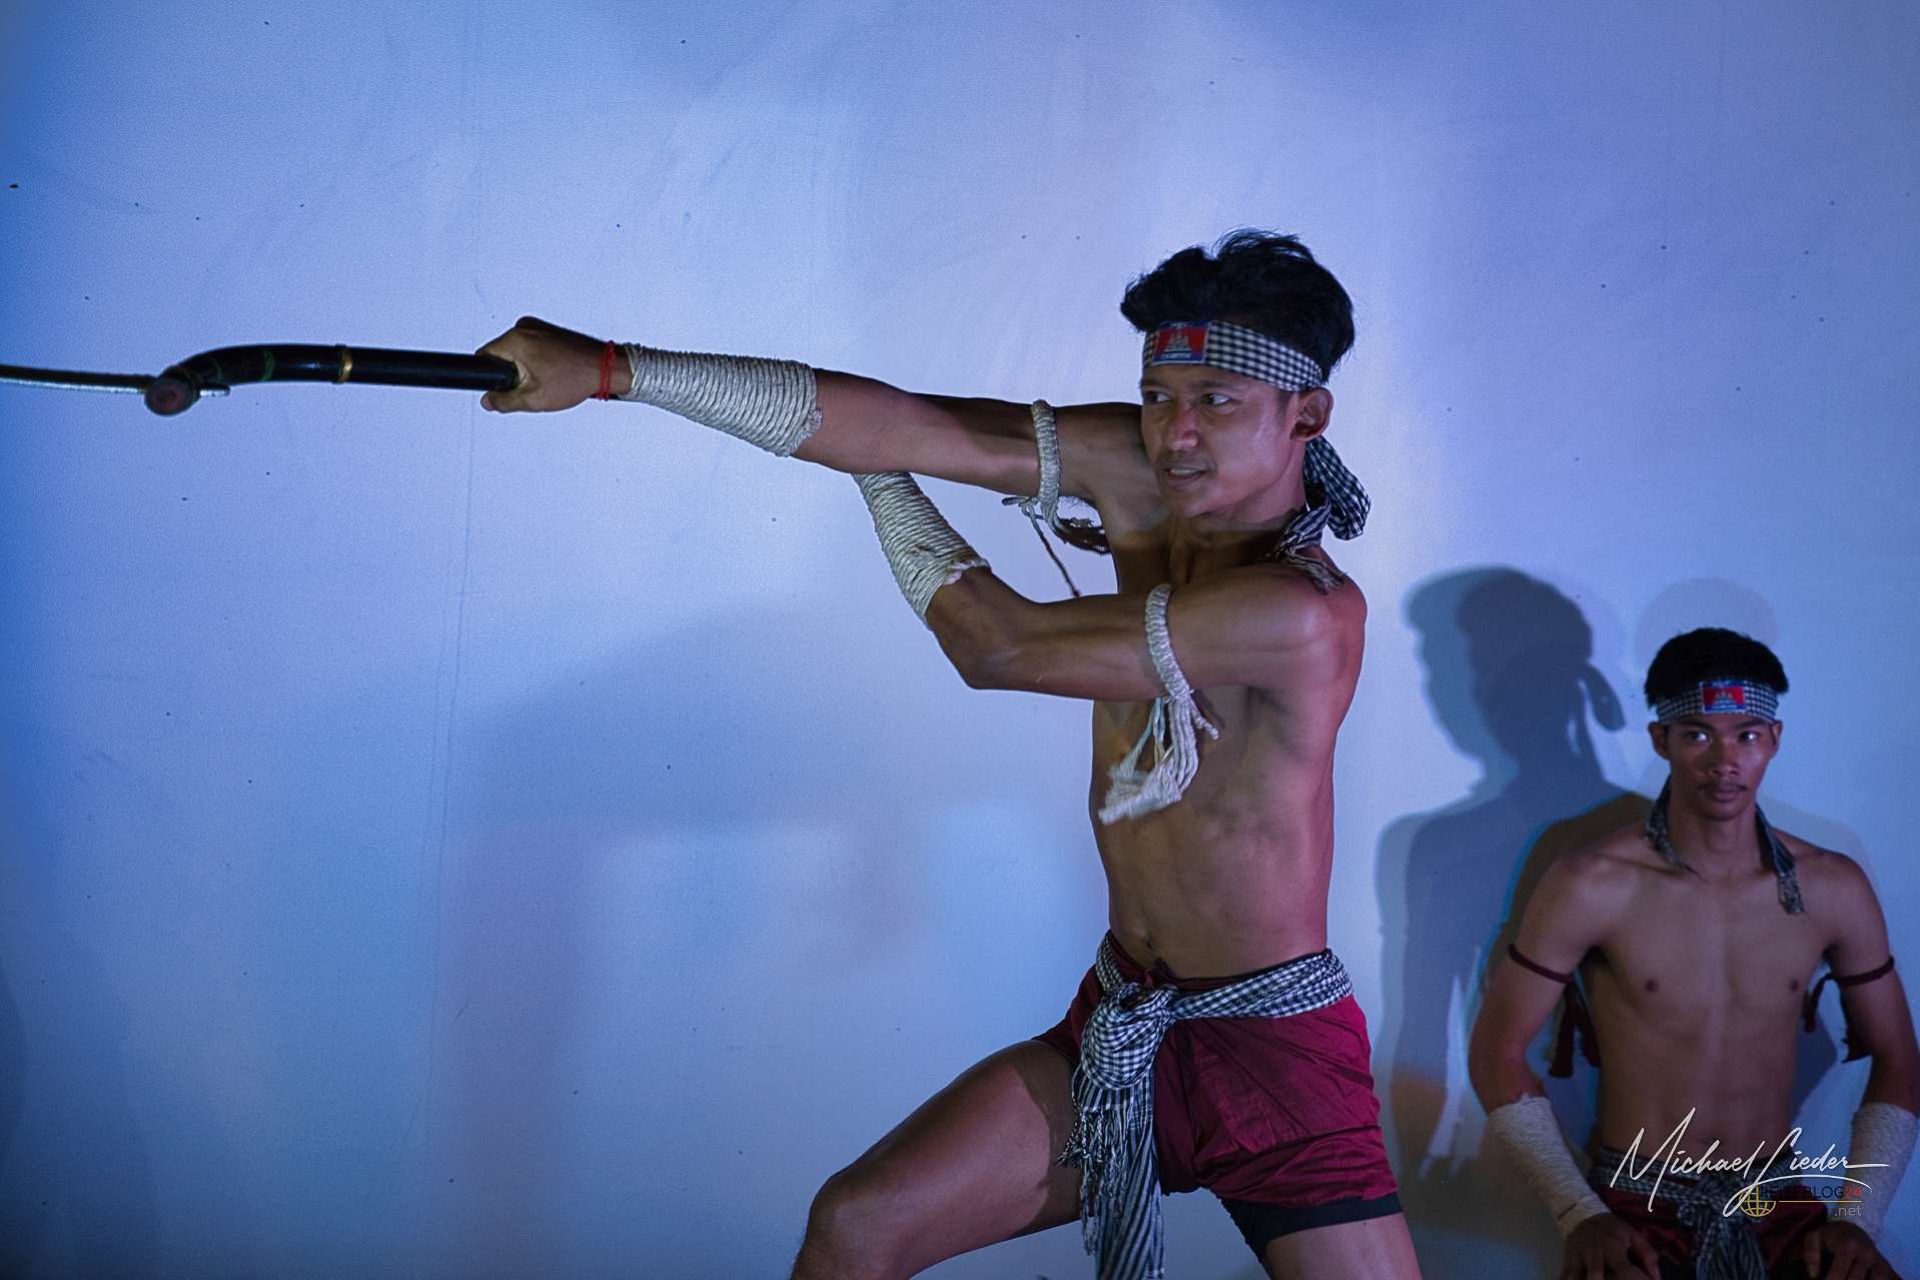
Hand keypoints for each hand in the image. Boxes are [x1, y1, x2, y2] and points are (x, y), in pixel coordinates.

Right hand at [476, 316, 611, 412]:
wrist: (605, 368)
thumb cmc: (576, 377)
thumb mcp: (534, 399)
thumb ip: (504, 401)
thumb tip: (488, 401)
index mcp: (515, 339)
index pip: (484, 357)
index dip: (490, 376)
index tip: (503, 387)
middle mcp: (524, 327)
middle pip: (501, 355)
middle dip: (511, 374)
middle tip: (533, 386)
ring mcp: (538, 326)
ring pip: (517, 352)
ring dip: (526, 368)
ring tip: (547, 379)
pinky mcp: (548, 330)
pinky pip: (531, 347)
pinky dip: (538, 360)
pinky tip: (553, 371)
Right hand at [1561, 1212, 1661, 1279]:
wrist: (1583, 1216)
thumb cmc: (1612, 1229)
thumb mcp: (1633, 1235)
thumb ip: (1648, 1256)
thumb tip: (1657, 1279)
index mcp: (1610, 1247)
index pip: (1623, 1270)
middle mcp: (1592, 1253)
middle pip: (1594, 1276)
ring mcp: (1576, 1259)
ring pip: (1574, 1277)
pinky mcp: (1567, 1263)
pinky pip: (1565, 1277)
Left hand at [1801, 1220, 1901, 1279]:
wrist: (1854, 1226)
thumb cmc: (1831, 1235)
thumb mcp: (1814, 1237)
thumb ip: (1811, 1254)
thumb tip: (1814, 1276)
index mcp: (1848, 1246)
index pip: (1839, 1271)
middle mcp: (1866, 1254)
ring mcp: (1878, 1261)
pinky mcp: (1885, 1267)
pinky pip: (1883, 1279)